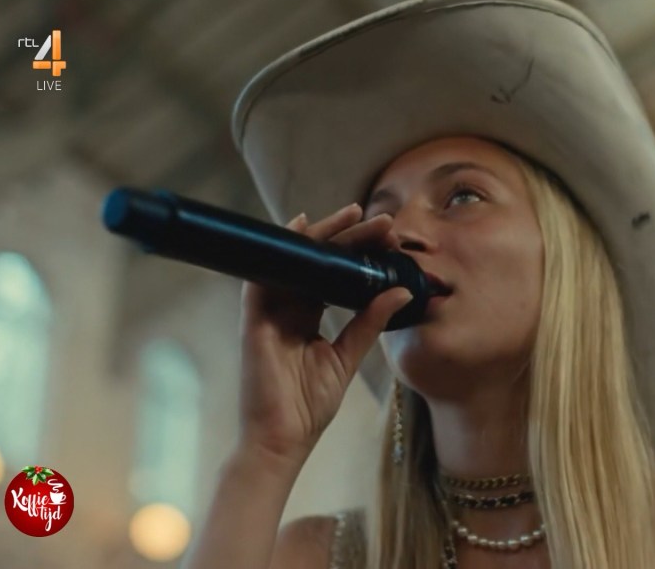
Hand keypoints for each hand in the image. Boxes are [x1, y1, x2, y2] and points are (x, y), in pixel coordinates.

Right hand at [237, 203, 407, 467]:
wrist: (282, 440)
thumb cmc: (308, 407)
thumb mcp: (347, 357)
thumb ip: (369, 322)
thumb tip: (401, 291)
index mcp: (307, 317)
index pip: (333, 275)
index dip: (357, 253)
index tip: (387, 236)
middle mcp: (287, 308)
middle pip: (316, 262)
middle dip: (347, 236)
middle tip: (378, 217)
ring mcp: (269, 312)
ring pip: (294, 260)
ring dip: (322, 235)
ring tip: (353, 215)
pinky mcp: (254, 320)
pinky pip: (263, 276)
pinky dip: (278, 251)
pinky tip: (298, 228)